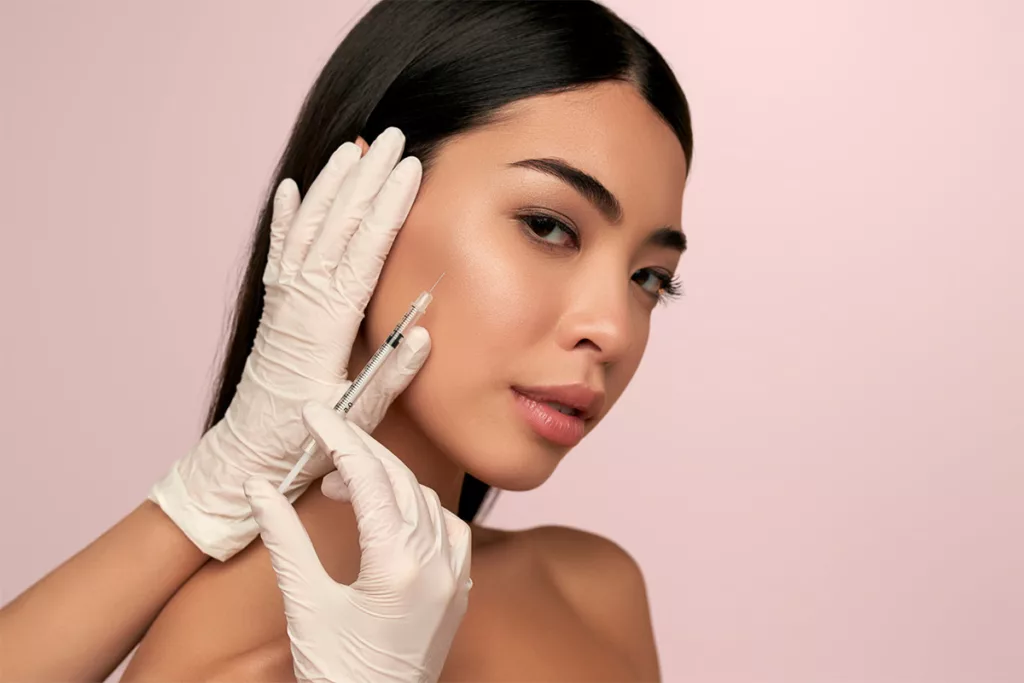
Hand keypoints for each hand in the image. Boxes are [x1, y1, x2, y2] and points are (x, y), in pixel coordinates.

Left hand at [149, 127, 426, 560]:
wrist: (247, 456)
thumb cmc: (306, 440)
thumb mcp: (359, 416)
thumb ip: (392, 374)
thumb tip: (424, 332)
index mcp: (326, 325)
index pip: (363, 252)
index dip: (388, 207)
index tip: (410, 170)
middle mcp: (301, 303)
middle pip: (337, 226)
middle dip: (367, 179)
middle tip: (394, 138)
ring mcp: (284, 302)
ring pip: (309, 229)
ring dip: (332, 186)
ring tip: (353, 148)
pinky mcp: (275, 308)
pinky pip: (279, 252)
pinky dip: (286, 217)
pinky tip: (292, 188)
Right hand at [244, 403, 472, 682]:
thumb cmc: (336, 670)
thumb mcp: (305, 602)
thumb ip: (285, 538)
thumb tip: (257, 486)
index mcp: (397, 562)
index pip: (368, 476)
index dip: (338, 438)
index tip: (315, 413)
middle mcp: (436, 562)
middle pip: (399, 480)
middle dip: (362, 450)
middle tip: (326, 433)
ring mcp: (454, 576)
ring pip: (426, 500)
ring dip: (388, 480)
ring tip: (345, 485)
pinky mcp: (459, 590)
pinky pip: (449, 528)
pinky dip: (418, 508)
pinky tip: (390, 514)